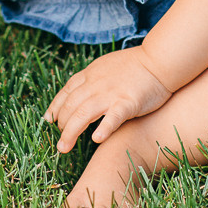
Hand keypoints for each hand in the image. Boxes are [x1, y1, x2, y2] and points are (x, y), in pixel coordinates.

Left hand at [44, 47, 172, 152]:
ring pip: (83, 114)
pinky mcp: (128, 102)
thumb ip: (91, 79)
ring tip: (64, 147)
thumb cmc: (134, 66)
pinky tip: (96, 139)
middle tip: (60, 143)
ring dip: (71, 132)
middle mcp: (95, 84)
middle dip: (61, 126)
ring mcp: (110, 93)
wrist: (159, 60)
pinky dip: (103, 128)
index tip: (49, 120)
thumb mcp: (105, 66)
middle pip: (70, 106)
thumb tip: (79, 93)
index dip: (55, 107)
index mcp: (89, 75)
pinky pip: (112, 117)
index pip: (65, 93)